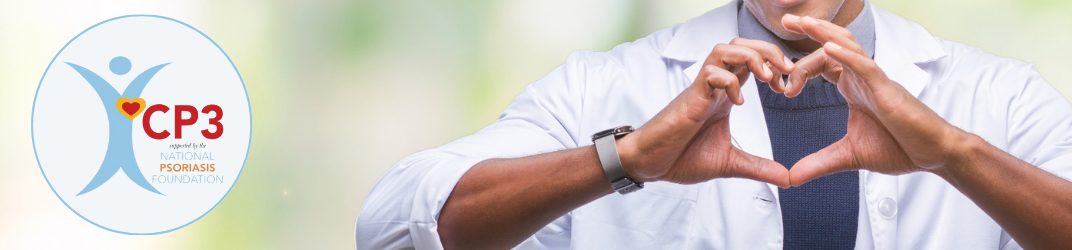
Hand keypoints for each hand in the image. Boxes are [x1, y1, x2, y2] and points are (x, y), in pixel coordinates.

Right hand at [619, 38, 795, 186]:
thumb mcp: (730, 163)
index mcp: (725, 96)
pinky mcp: (691, 98)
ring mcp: (702, 89)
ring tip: (766, 77)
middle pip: (740, 44)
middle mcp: (714, 86)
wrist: (651, 164)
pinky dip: (729, 81)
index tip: (786, 86)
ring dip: (750, 56)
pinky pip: (710, 73)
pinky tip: (737, 102)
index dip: (773, 65)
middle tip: (787, 71)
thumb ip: (758, 167)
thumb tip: (787, 179)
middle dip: (768, 50)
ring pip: (724, 49)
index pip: (751, 61)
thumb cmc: (682, 158)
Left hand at [779, 14, 967, 185]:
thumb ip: (818, 163)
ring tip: (803, 21)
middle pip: (832, 45)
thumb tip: (790, 178)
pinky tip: (828, 48)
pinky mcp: (887, 90)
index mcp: (853, 88)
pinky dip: (847, 56)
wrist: (932, 154)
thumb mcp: (848, 156)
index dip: (801, 68)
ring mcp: (875, 81)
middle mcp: (862, 78)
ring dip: (824, 33)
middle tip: (785, 19)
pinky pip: (865, 66)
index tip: (783, 87)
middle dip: (810, 30)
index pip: (823, 64)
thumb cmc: (899, 147)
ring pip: (848, 46)